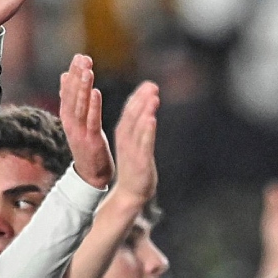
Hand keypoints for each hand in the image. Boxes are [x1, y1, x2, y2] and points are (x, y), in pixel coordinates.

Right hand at [58, 55, 112, 189]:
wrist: (91, 176)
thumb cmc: (87, 147)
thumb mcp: (78, 122)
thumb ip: (72, 100)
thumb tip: (67, 76)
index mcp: (68, 118)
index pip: (68, 92)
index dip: (72, 74)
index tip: (78, 56)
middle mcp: (71, 123)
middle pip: (72, 96)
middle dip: (77, 75)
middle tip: (83, 57)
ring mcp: (80, 133)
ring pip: (80, 106)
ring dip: (83, 87)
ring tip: (88, 70)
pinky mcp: (91, 141)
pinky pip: (92, 121)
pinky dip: (93, 106)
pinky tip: (96, 92)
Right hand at [111, 80, 159, 203]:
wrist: (130, 193)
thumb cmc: (134, 166)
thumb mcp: (134, 144)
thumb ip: (139, 128)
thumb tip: (146, 112)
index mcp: (124, 133)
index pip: (130, 111)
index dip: (139, 97)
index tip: (149, 84)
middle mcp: (126, 139)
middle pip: (133, 115)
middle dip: (143, 99)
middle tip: (152, 86)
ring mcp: (133, 150)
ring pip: (138, 127)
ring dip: (145, 111)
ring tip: (153, 97)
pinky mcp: (141, 161)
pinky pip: (144, 143)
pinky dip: (147, 131)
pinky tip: (151, 119)